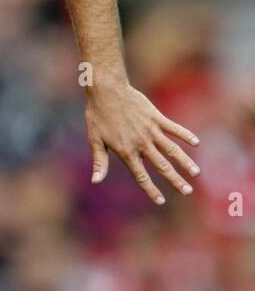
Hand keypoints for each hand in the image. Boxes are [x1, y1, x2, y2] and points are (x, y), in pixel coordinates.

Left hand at [85, 82, 199, 204]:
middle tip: (187, 191)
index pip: (141, 176)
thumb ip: (99, 161)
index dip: (151, 190)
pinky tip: (196, 143)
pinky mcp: (156, 117)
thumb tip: (95, 181)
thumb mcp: (95, 140)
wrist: (107, 90)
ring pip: (172, 150)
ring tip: (196, 173)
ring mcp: (151, 130)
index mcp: (126, 152)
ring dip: (185, 162)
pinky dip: (185, 135)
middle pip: (162, 166)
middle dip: (175, 180)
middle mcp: (141, 144)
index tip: (160, 201)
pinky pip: (174, 128)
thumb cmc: (98, 115)